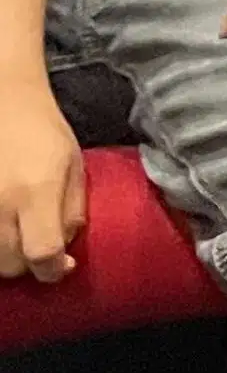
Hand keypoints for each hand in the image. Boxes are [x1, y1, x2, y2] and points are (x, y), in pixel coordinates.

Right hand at [1, 80, 83, 283]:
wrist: (2, 102)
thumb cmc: (42, 131)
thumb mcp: (73, 166)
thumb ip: (72, 210)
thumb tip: (64, 252)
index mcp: (36, 192)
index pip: (42, 252)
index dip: (54, 270)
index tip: (62, 267)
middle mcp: (0, 204)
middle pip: (11, 265)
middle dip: (30, 265)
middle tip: (39, 248)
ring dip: (5, 258)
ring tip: (18, 237)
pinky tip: (3, 228)